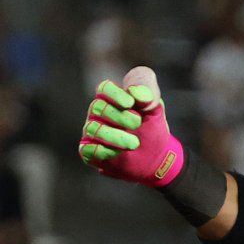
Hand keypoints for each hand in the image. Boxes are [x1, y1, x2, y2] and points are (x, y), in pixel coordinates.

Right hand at [78, 66, 185, 186]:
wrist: (155, 155)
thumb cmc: (151, 127)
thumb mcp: (155, 108)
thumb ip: (149, 94)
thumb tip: (138, 93)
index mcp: (113, 98)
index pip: (105, 89)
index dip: (115, 94)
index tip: (130, 103)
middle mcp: (98, 113)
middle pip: (98, 107)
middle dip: (120, 116)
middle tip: (138, 124)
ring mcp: (93, 132)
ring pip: (92, 128)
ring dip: (114, 136)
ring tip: (135, 143)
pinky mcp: (91, 152)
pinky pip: (87, 149)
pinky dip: (102, 151)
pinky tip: (118, 153)